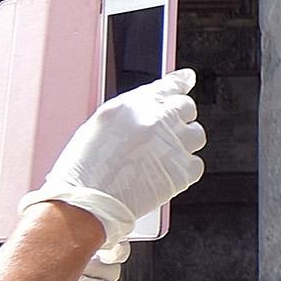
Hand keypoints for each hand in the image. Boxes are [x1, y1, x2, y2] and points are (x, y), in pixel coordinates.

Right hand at [36, 68, 205, 241]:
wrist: (85, 202)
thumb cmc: (84, 169)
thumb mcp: (100, 126)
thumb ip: (130, 113)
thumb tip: (149, 107)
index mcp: (131, 105)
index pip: (166, 85)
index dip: (179, 82)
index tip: (188, 78)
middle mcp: (154, 120)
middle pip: (186, 107)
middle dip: (179, 117)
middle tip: (166, 133)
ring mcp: (170, 144)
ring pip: (196, 134)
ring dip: (184, 143)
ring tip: (162, 157)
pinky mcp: (180, 171)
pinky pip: (196, 164)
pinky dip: (184, 169)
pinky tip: (165, 174)